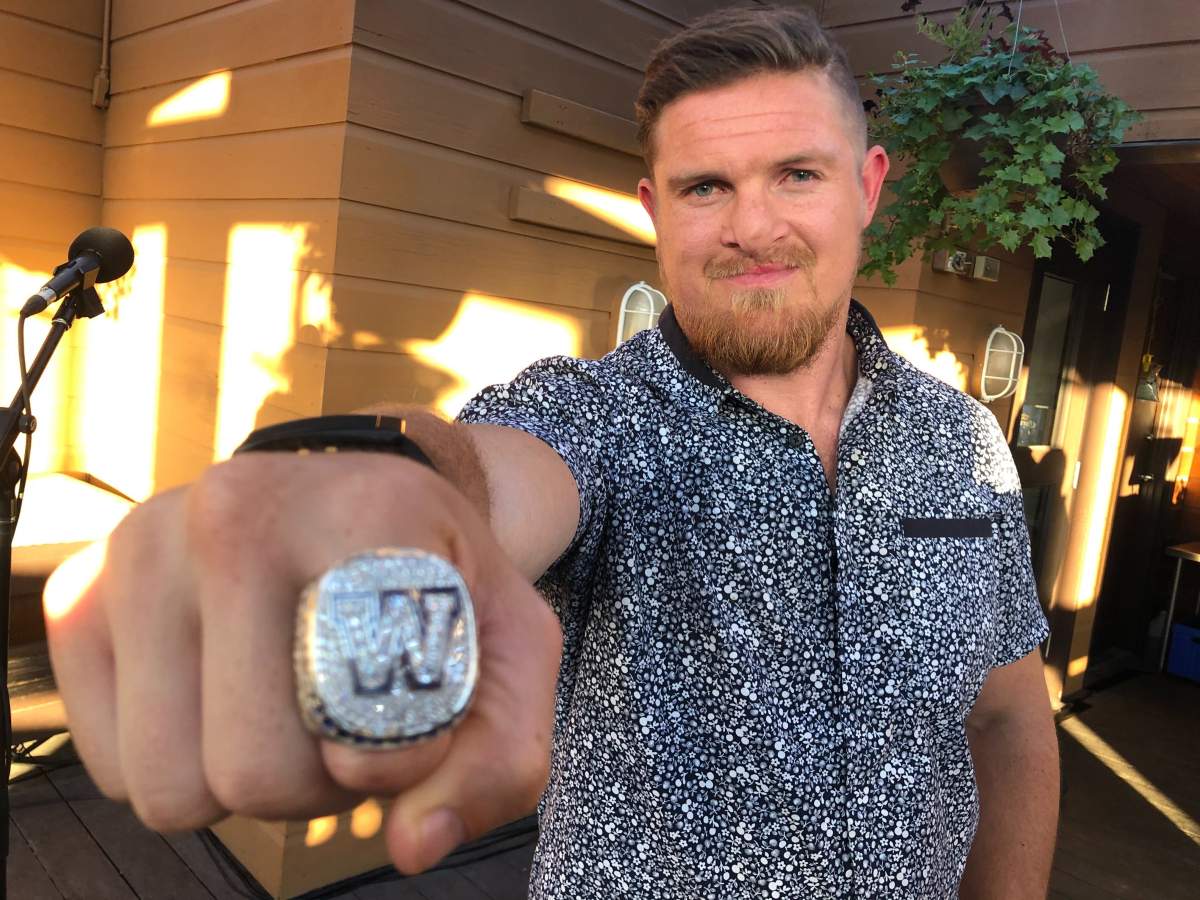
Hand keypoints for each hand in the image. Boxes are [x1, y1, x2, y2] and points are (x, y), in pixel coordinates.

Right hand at [43, 452, 561, 872]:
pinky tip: (225, 692)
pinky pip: (115, 771)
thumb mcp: (511, 650)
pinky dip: (183, 761)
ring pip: (174, 788)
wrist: (353, 497)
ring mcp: (141, 550)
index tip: (414, 706)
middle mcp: (235, 512)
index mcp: (363, 514)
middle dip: (319, 784)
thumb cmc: (434, 578)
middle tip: (348, 717)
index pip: (363, 724)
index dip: (401, 757)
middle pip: (256, 776)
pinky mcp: (79, 595)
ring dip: (246, 780)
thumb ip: (500, 757)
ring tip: (289, 705)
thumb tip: (413, 845)